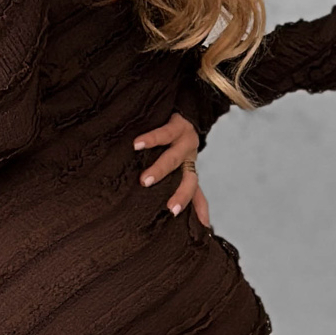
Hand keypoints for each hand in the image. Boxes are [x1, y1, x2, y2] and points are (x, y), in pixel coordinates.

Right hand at [133, 112, 211, 227]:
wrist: (183, 106)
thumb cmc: (173, 141)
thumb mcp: (177, 164)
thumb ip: (179, 187)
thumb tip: (188, 217)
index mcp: (189, 170)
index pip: (196, 194)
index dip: (198, 210)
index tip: (198, 228)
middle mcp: (190, 158)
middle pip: (189, 180)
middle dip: (181, 195)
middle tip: (169, 210)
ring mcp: (184, 141)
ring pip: (173, 158)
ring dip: (161, 170)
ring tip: (145, 180)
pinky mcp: (176, 124)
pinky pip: (162, 133)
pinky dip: (150, 139)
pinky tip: (137, 145)